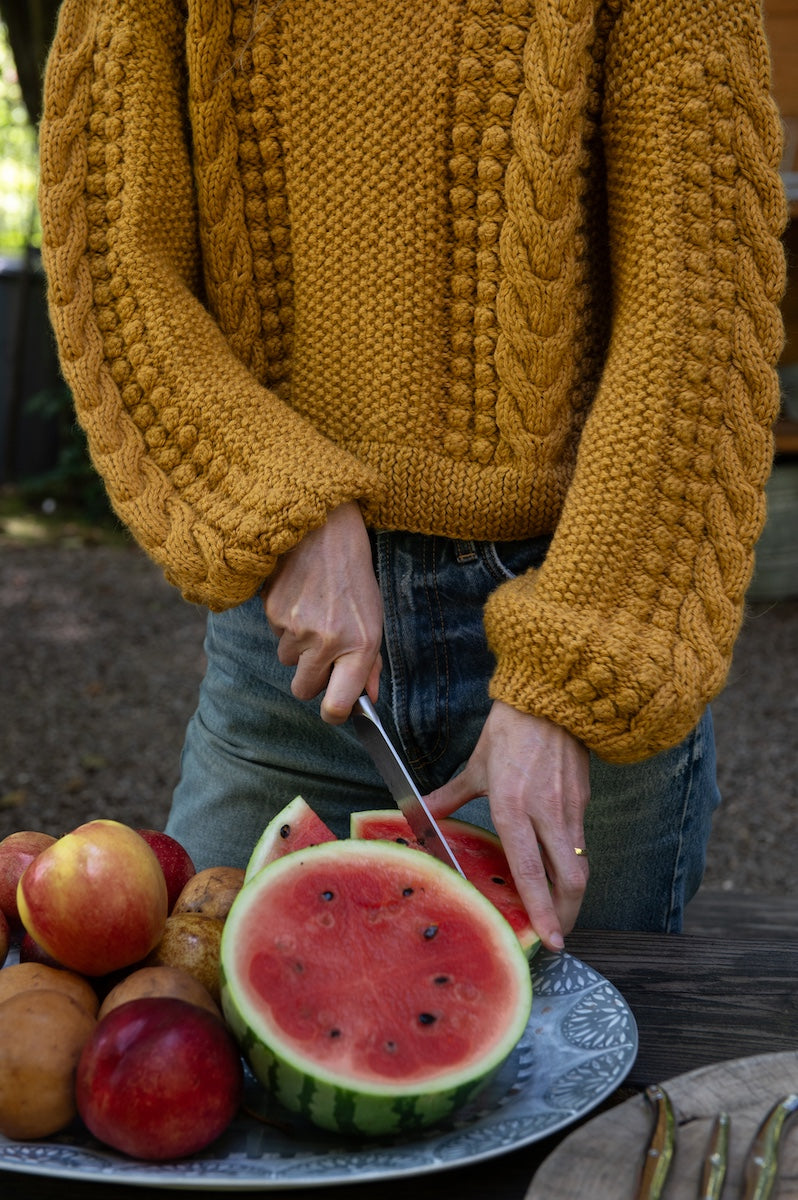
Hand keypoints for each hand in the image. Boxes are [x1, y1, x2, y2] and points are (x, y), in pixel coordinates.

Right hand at [260, 502, 382, 722]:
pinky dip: (285, 623)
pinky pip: (276, 635)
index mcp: (360, 645)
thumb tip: (367, 698)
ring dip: (297, 647)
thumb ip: (371, 662)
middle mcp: (327, 641)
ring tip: (314, 612)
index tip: (335, 710)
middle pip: (303, 689)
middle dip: (310, 678)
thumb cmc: (354, 578)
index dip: (334, 713)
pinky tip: (300, 598)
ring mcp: (296, 628)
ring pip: (287, 661)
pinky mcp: (273, 613)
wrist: (324, 532)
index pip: (337, 704)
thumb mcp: (373, 618)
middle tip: (323, 653)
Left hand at [425, 701, 589, 951]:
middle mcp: (546, 814)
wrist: (550, 698)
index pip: (530, 869)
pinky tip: (562, 876)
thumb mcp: (477, 766)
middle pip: (570, 880)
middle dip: (565, 915)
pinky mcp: (583, 800)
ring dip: (572, 896)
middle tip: (554, 937)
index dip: (540, 909)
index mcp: (513, 807)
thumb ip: (450, 797)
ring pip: (580, 865)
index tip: (548, 939)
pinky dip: (573, 866)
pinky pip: (580, 843)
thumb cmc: (510, 730)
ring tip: (558, 915)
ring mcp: (569, 808)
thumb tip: (420, 815)